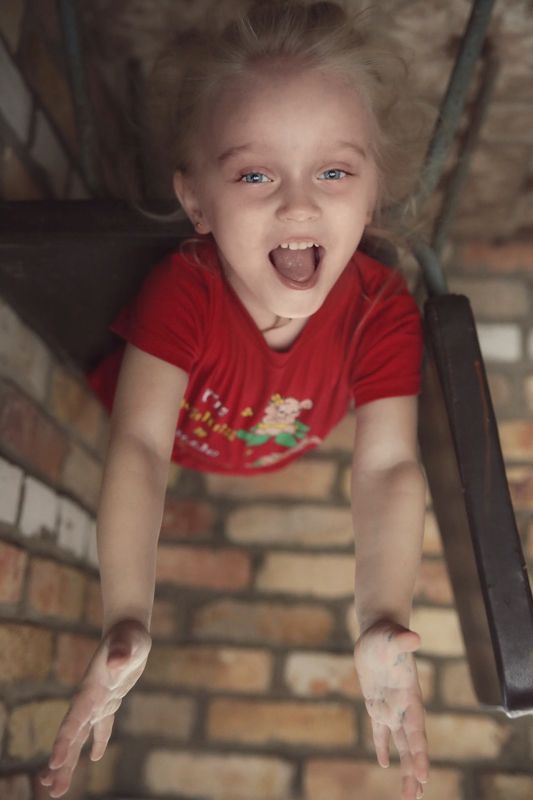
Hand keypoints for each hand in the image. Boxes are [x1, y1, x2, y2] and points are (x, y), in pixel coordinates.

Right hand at [39, 619, 151, 797]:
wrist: (129, 627)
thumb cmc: (130, 634)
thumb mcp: (130, 641)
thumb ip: (121, 651)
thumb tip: (116, 662)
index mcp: (92, 688)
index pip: (76, 717)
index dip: (65, 739)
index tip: (55, 762)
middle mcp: (90, 697)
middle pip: (73, 734)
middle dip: (62, 762)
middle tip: (52, 790)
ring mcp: (99, 699)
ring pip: (81, 735)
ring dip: (70, 760)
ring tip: (57, 787)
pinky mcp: (111, 699)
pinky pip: (102, 725)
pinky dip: (98, 741)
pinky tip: (95, 758)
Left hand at [353, 620, 428, 799]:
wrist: (380, 630)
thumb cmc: (387, 633)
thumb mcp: (392, 636)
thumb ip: (402, 639)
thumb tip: (413, 637)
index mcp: (409, 695)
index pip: (416, 730)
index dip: (420, 753)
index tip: (423, 776)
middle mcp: (403, 706)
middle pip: (411, 745)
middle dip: (414, 771)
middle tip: (415, 797)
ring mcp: (391, 706)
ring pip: (399, 743)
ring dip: (405, 767)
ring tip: (410, 794)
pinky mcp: (376, 703)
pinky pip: (380, 730)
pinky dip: (382, 746)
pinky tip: (382, 763)